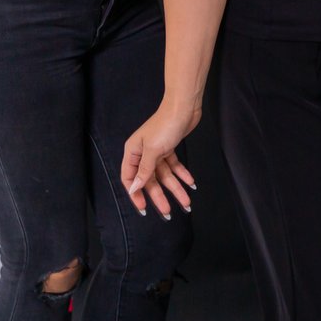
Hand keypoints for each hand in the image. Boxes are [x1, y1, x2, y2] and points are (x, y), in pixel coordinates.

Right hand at [120, 101, 200, 216]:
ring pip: (165, 175)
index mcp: (133, 153)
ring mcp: (157, 151)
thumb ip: (144, 170)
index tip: (144, 209)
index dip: (135, 194)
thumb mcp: (153, 150)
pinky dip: (183, 175)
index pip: (130, 178)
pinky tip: (191, 184)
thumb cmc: (165, 125)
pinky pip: (174, 166)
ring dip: (176, 188)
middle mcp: (143, 153)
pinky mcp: (170, 148)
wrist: (184, 107)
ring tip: (186, 203)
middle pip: (150, 180)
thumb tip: (134, 188)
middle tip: (168, 213)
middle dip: (159, 197)